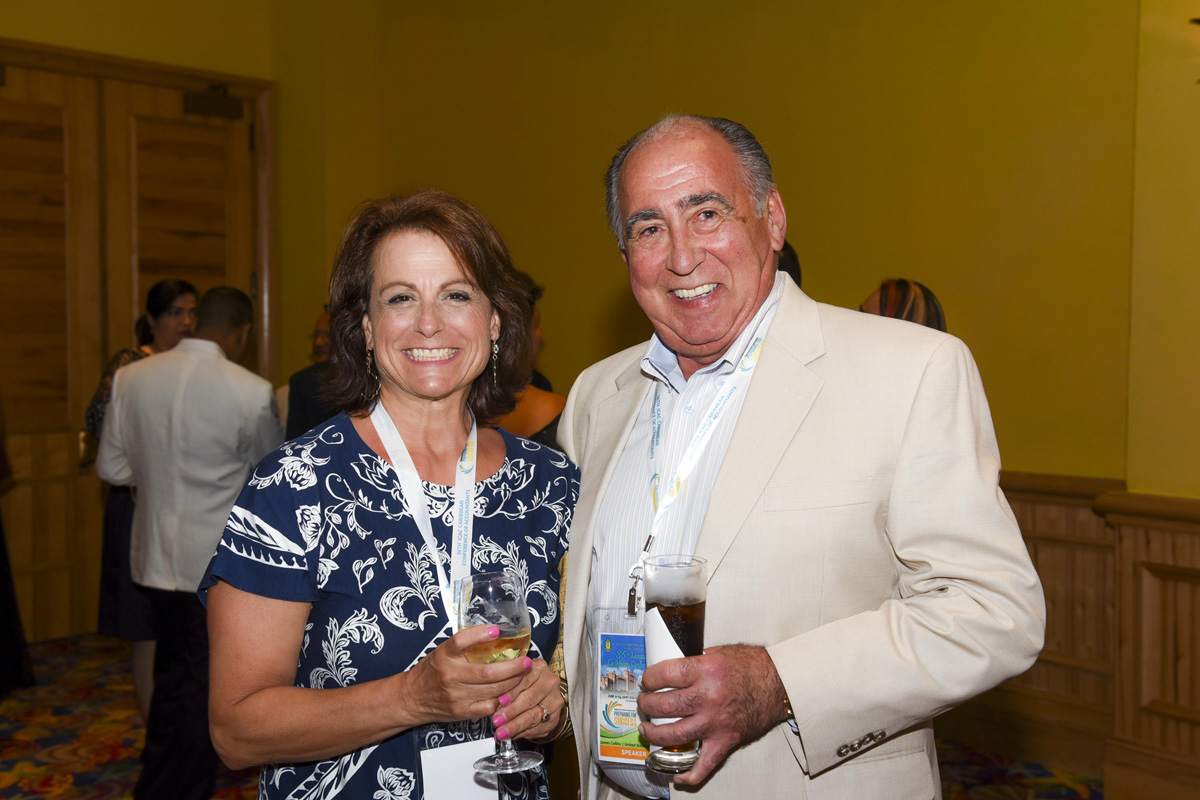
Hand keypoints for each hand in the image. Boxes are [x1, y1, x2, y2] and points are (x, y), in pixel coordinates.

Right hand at [398, 625, 530, 725]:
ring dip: (512, 683)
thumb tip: (495, 633)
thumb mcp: (443, 652)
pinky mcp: (461, 712)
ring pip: (492, 691)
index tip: (497, 630)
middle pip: (487, 672)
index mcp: (444, 656)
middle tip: (526, 661)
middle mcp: (450, 676)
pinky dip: (501, 700)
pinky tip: (508, 692)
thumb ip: (465, 645)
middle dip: (513, 668)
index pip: (461, 641)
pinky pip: (488, 707)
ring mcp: (456, 696)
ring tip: (523, 675)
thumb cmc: (432, 671)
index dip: (480, 634)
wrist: (411, 698)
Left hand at [487, 658, 564, 742]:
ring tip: (502, 732)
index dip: (511, 692)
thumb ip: (506, 685)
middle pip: (530, 698)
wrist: (543, 697)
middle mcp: (550, 682)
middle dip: (511, 711)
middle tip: (497, 720)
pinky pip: (538, 728)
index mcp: (539, 668)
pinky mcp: (554, 718)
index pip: (524, 679)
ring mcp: (554, 701)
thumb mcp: (515, 679)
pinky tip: (511, 735)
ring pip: (533, 715)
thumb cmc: (524, 686)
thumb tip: (492, 699)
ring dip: (515, 726)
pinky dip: (522, 733)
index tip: (499, 701)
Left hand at [637, 645, 786, 785]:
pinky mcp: (725, 740)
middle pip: (664, 705)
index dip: (649, 677)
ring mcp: (716, 722)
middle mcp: (709, 697)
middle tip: (645, 702)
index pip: (665, 674)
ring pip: (674, 734)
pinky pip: (705, 764)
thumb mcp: (718, 652)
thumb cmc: (752, 666)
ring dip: (655, 733)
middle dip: (647, 704)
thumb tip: (671, 671)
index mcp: (706, 671)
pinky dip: (690, 773)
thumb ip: (693, 662)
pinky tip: (677, 774)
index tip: (647, 680)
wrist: (779, 684)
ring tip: (648, 729)